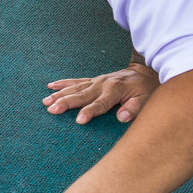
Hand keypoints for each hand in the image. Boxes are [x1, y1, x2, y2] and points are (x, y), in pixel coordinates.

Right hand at [42, 64, 158, 123]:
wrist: (144, 72)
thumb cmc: (145, 89)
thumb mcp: (145, 99)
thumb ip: (134, 108)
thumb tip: (122, 118)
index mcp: (114, 91)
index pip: (100, 104)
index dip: (89, 112)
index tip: (79, 121)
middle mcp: (102, 84)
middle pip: (81, 95)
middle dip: (66, 102)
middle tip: (52, 110)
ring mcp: (96, 81)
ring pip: (75, 88)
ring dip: (60, 95)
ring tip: (46, 102)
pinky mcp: (93, 80)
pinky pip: (76, 81)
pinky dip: (63, 83)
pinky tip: (51, 87)